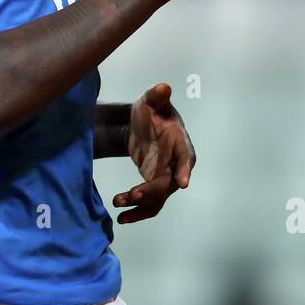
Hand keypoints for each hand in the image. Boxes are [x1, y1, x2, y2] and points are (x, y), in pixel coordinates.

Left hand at [112, 83, 196, 223]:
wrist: (143, 126)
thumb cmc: (152, 112)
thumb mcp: (150, 102)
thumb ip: (156, 96)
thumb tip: (164, 87)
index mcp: (181, 144)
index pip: (186, 158)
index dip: (184, 170)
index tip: (182, 183)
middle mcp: (178, 165)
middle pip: (169, 183)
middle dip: (152, 190)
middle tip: (133, 193)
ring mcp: (166, 178)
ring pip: (158, 198)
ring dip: (140, 204)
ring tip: (118, 203)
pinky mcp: (154, 187)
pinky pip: (149, 204)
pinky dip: (137, 212)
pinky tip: (121, 218)